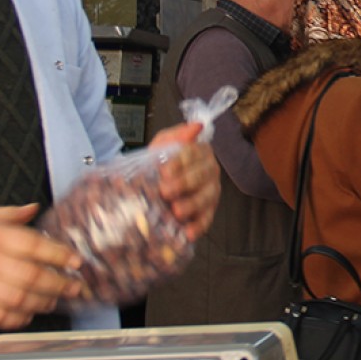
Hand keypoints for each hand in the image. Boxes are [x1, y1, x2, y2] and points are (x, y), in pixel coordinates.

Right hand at [0, 204, 82, 329]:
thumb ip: (8, 215)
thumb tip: (35, 208)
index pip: (35, 246)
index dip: (60, 255)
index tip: (76, 261)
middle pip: (33, 276)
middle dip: (60, 284)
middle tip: (76, 288)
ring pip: (20, 299)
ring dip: (43, 302)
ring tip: (56, 301)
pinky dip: (18, 318)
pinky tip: (28, 314)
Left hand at [150, 122, 221, 240]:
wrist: (149, 184)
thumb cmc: (159, 162)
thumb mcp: (162, 144)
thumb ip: (176, 135)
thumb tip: (197, 126)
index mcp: (200, 151)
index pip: (193, 154)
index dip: (179, 163)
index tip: (164, 172)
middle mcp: (210, 170)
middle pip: (201, 176)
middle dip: (183, 184)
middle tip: (165, 191)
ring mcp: (211, 192)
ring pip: (207, 198)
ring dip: (192, 205)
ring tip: (176, 211)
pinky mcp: (208, 211)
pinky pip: (207, 219)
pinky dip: (198, 226)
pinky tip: (188, 233)